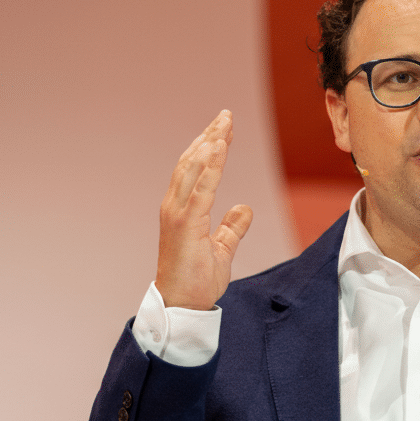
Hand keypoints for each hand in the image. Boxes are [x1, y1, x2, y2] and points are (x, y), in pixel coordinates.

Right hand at [155, 110, 253, 309]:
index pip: (194, 170)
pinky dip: (211, 164)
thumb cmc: (196, 280)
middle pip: (192, 162)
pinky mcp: (185, 223)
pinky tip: (220, 146)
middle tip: (226, 115)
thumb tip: (244, 208)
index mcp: (182, 210)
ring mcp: (177, 213)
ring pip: (193, 168)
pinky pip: (201, 186)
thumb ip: (232, 228)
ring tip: (224, 123)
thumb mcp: (222, 249)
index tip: (223, 129)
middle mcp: (174, 206)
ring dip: (209, 142)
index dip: (208, 148)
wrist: (182, 304)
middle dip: (209, 136)